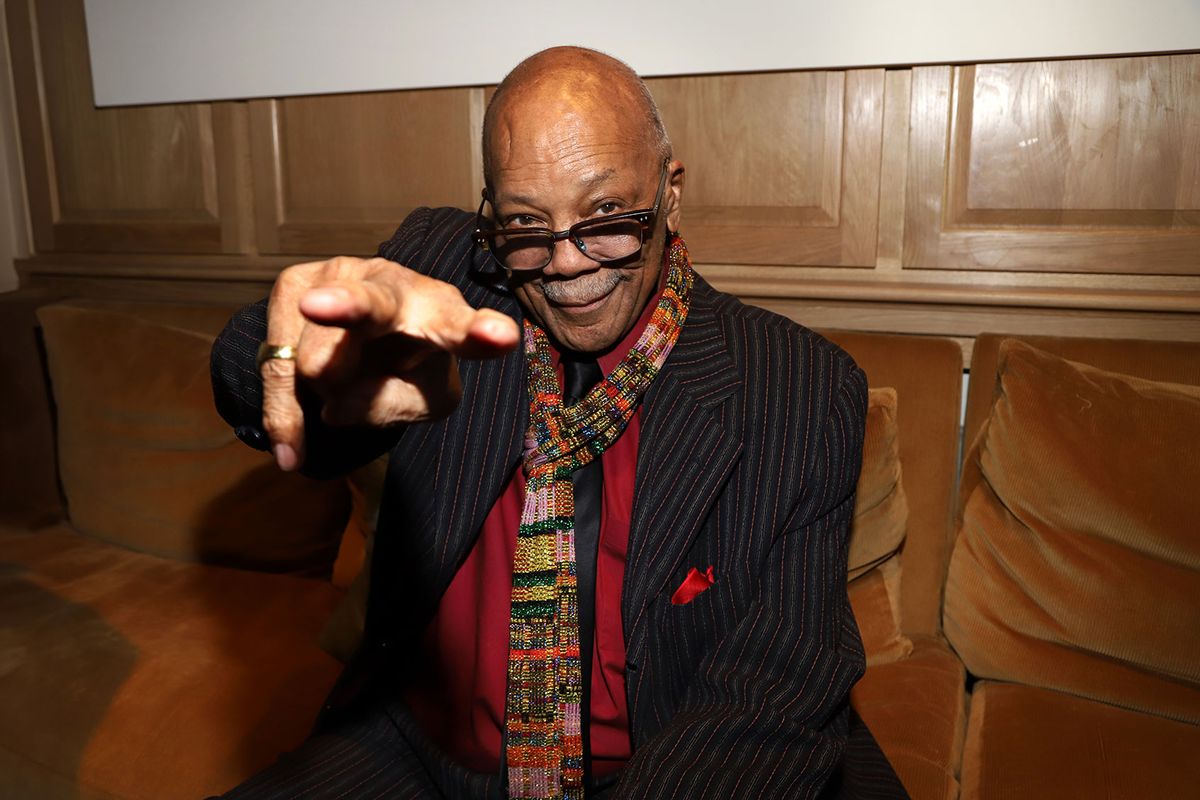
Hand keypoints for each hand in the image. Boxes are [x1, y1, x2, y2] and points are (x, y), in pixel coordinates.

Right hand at [260, 256, 519, 470]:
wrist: (368, 336)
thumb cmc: (410, 369)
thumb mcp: (424, 400)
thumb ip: (392, 406)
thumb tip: (333, 406)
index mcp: (444, 314)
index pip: (463, 326)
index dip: (481, 333)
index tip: (500, 337)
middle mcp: (394, 283)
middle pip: (372, 304)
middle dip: (346, 306)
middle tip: (317, 306)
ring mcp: (340, 275)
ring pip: (315, 364)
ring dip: (324, 394)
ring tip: (342, 385)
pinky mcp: (294, 283)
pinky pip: (276, 364)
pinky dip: (285, 410)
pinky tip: (292, 445)